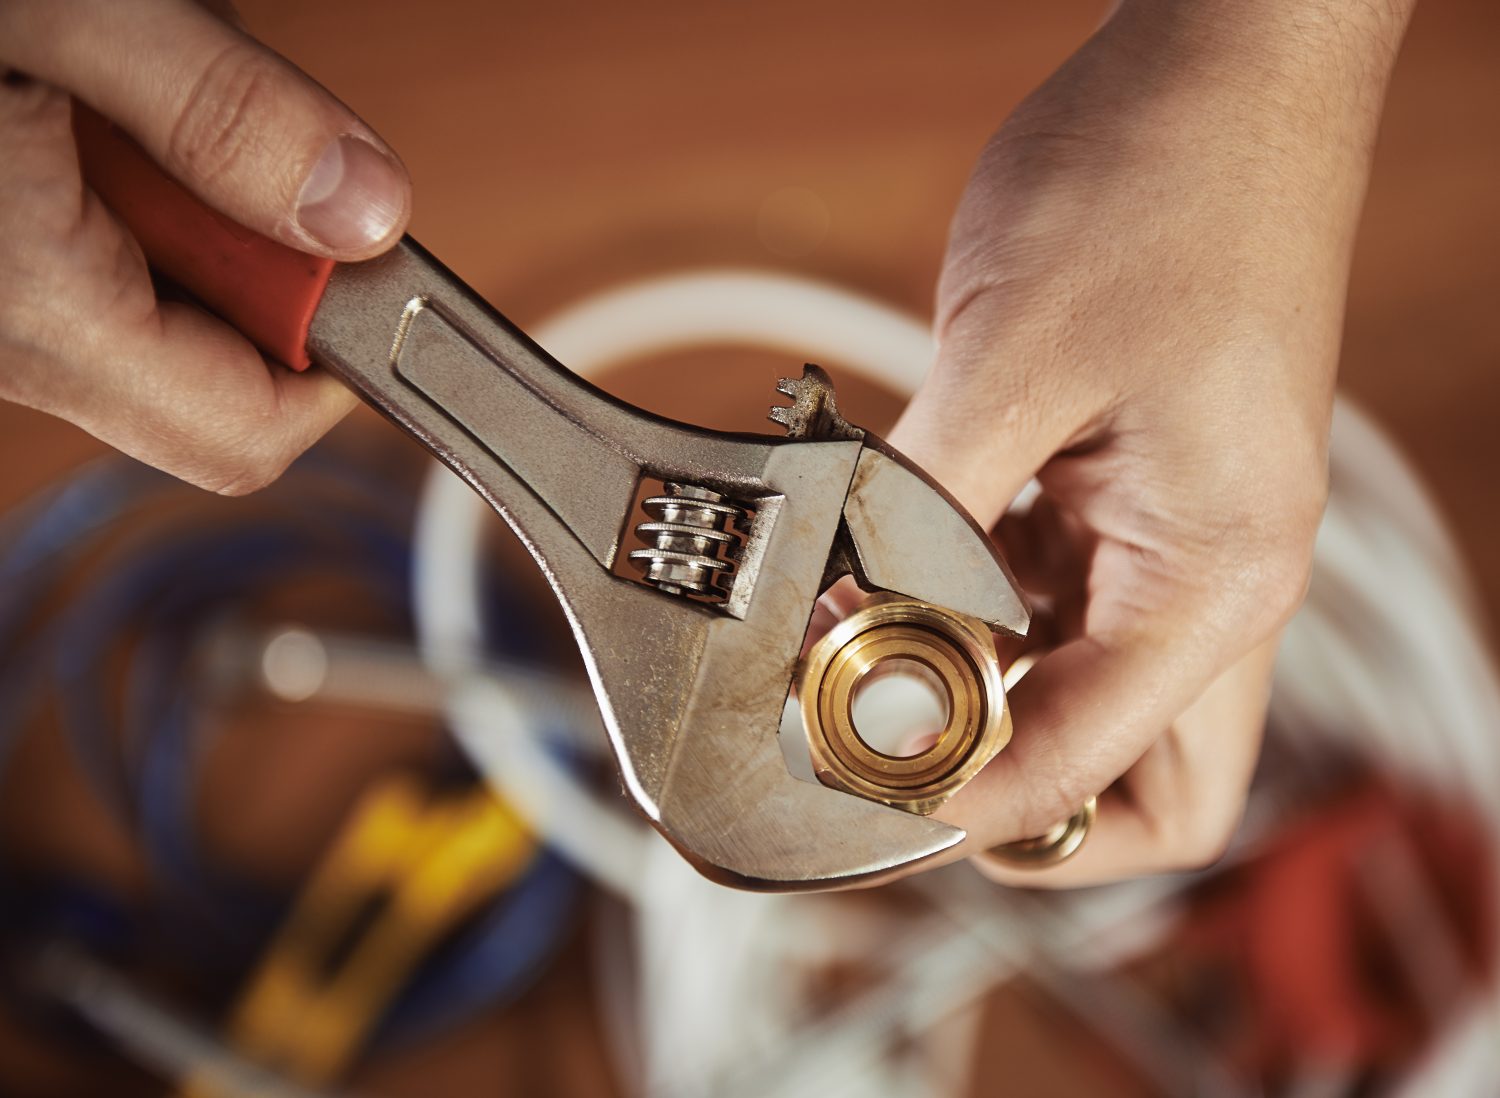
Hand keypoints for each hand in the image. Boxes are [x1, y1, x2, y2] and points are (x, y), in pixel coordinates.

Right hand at [0, 0, 410, 493]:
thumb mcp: (65, 12)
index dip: (335, 363)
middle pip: (215, 387)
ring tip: (120, 97)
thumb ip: (225, 114)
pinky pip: (96, 280)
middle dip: (258, 271)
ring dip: (192, 222)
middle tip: (222, 142)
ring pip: (158, 325)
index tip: (361, 266)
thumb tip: (366, 210)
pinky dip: (130, 205)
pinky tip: (83, 111)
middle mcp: (7, 345)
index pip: (248, 431)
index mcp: (33, 307)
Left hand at [890, 0, 1413, 884]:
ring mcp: (1176, 536)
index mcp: (1215, 577)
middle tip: (881, 755)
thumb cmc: (1157, 186)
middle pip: (1131, 782)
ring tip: (854, 644)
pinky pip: (1050, 595)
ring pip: (1080, 691)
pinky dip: (969, 605)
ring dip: (973, 691)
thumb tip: (835, 629)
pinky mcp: (1132, 490)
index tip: (841, 783)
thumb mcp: (1009, 362)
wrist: (1225, 64)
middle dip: (1010, 797)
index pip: (1092, 776)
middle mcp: (1212, 580)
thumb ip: (920, 518)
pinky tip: (889, 561)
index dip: (962, 808)